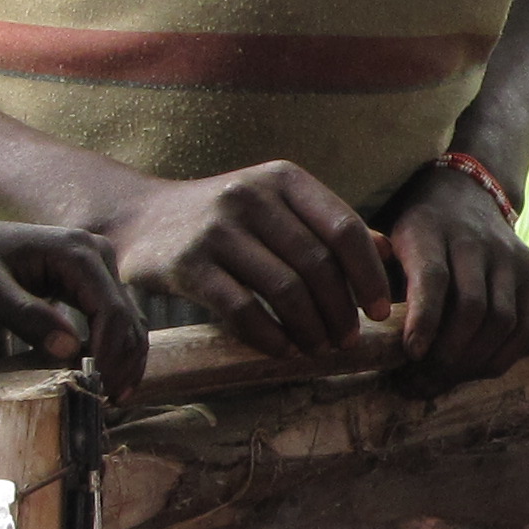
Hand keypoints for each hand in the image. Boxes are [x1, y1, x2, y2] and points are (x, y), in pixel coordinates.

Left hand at [0, 208, 148, 401]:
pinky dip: (114, 346)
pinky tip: (106, 374)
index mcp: (76, 252)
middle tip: (111, 402)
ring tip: (113, 397)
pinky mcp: (86, 278)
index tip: (99, 388)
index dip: (111, 354)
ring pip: (127, 318)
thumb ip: (27, 317)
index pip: (112, 311)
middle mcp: (95, 253)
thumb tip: (71, 352)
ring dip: (125, 358)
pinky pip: (111, 315)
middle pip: (127, 316)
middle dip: (124, 361)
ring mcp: (94, 264)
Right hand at [99, 163, 393, 361]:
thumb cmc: (222, 217)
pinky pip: (242, 310)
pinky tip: (283, 349)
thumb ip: (326, 224)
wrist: (138, 219)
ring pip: (285, 289)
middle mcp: (250, 196)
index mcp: (282, 179)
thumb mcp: (275, 205)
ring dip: (310, 328)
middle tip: (347, 339)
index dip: (368, 275)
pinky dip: (270, 336)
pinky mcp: (188, 264)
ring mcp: (216, 229)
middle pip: (318, 264)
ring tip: (318, 348)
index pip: (343, 227)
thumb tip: (389, 252)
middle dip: (340, 310)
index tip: (379, 311)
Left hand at [383, 160, 528, 387]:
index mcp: (428, 229)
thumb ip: (380, 283)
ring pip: (501, 320)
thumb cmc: (417, 232)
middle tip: (420, 382)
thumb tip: (372, 345)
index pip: (433, 278)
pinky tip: (476, 369)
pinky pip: (525, 326)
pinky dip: (502, 356)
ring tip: (445, 379)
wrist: (464, 193)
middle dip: (447, 354)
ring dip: (473, 361)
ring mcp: (509, 255)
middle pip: (471, 307)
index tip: (411, 354)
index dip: (424, 320)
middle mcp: (474, 240)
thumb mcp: (389, 242)